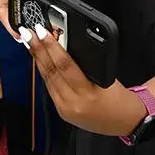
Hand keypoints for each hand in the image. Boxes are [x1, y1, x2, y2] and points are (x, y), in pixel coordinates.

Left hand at [24, 24, 145, 135]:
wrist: (126, 122)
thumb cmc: (121, 99)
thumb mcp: (109, 78)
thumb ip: (88, 65)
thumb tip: (67, 47)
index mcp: (88, 93)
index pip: (65, 65)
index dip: (51, 47)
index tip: (43, 32)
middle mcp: (73, 103)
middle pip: (51, 72)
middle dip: (38, 50)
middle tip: (28, 33)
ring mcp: (65, 109)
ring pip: (47, 80)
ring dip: (38, 60)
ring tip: (29, 43)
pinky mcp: (62, 112)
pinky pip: (50, 88)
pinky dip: (44, 72)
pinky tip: (40, 61)